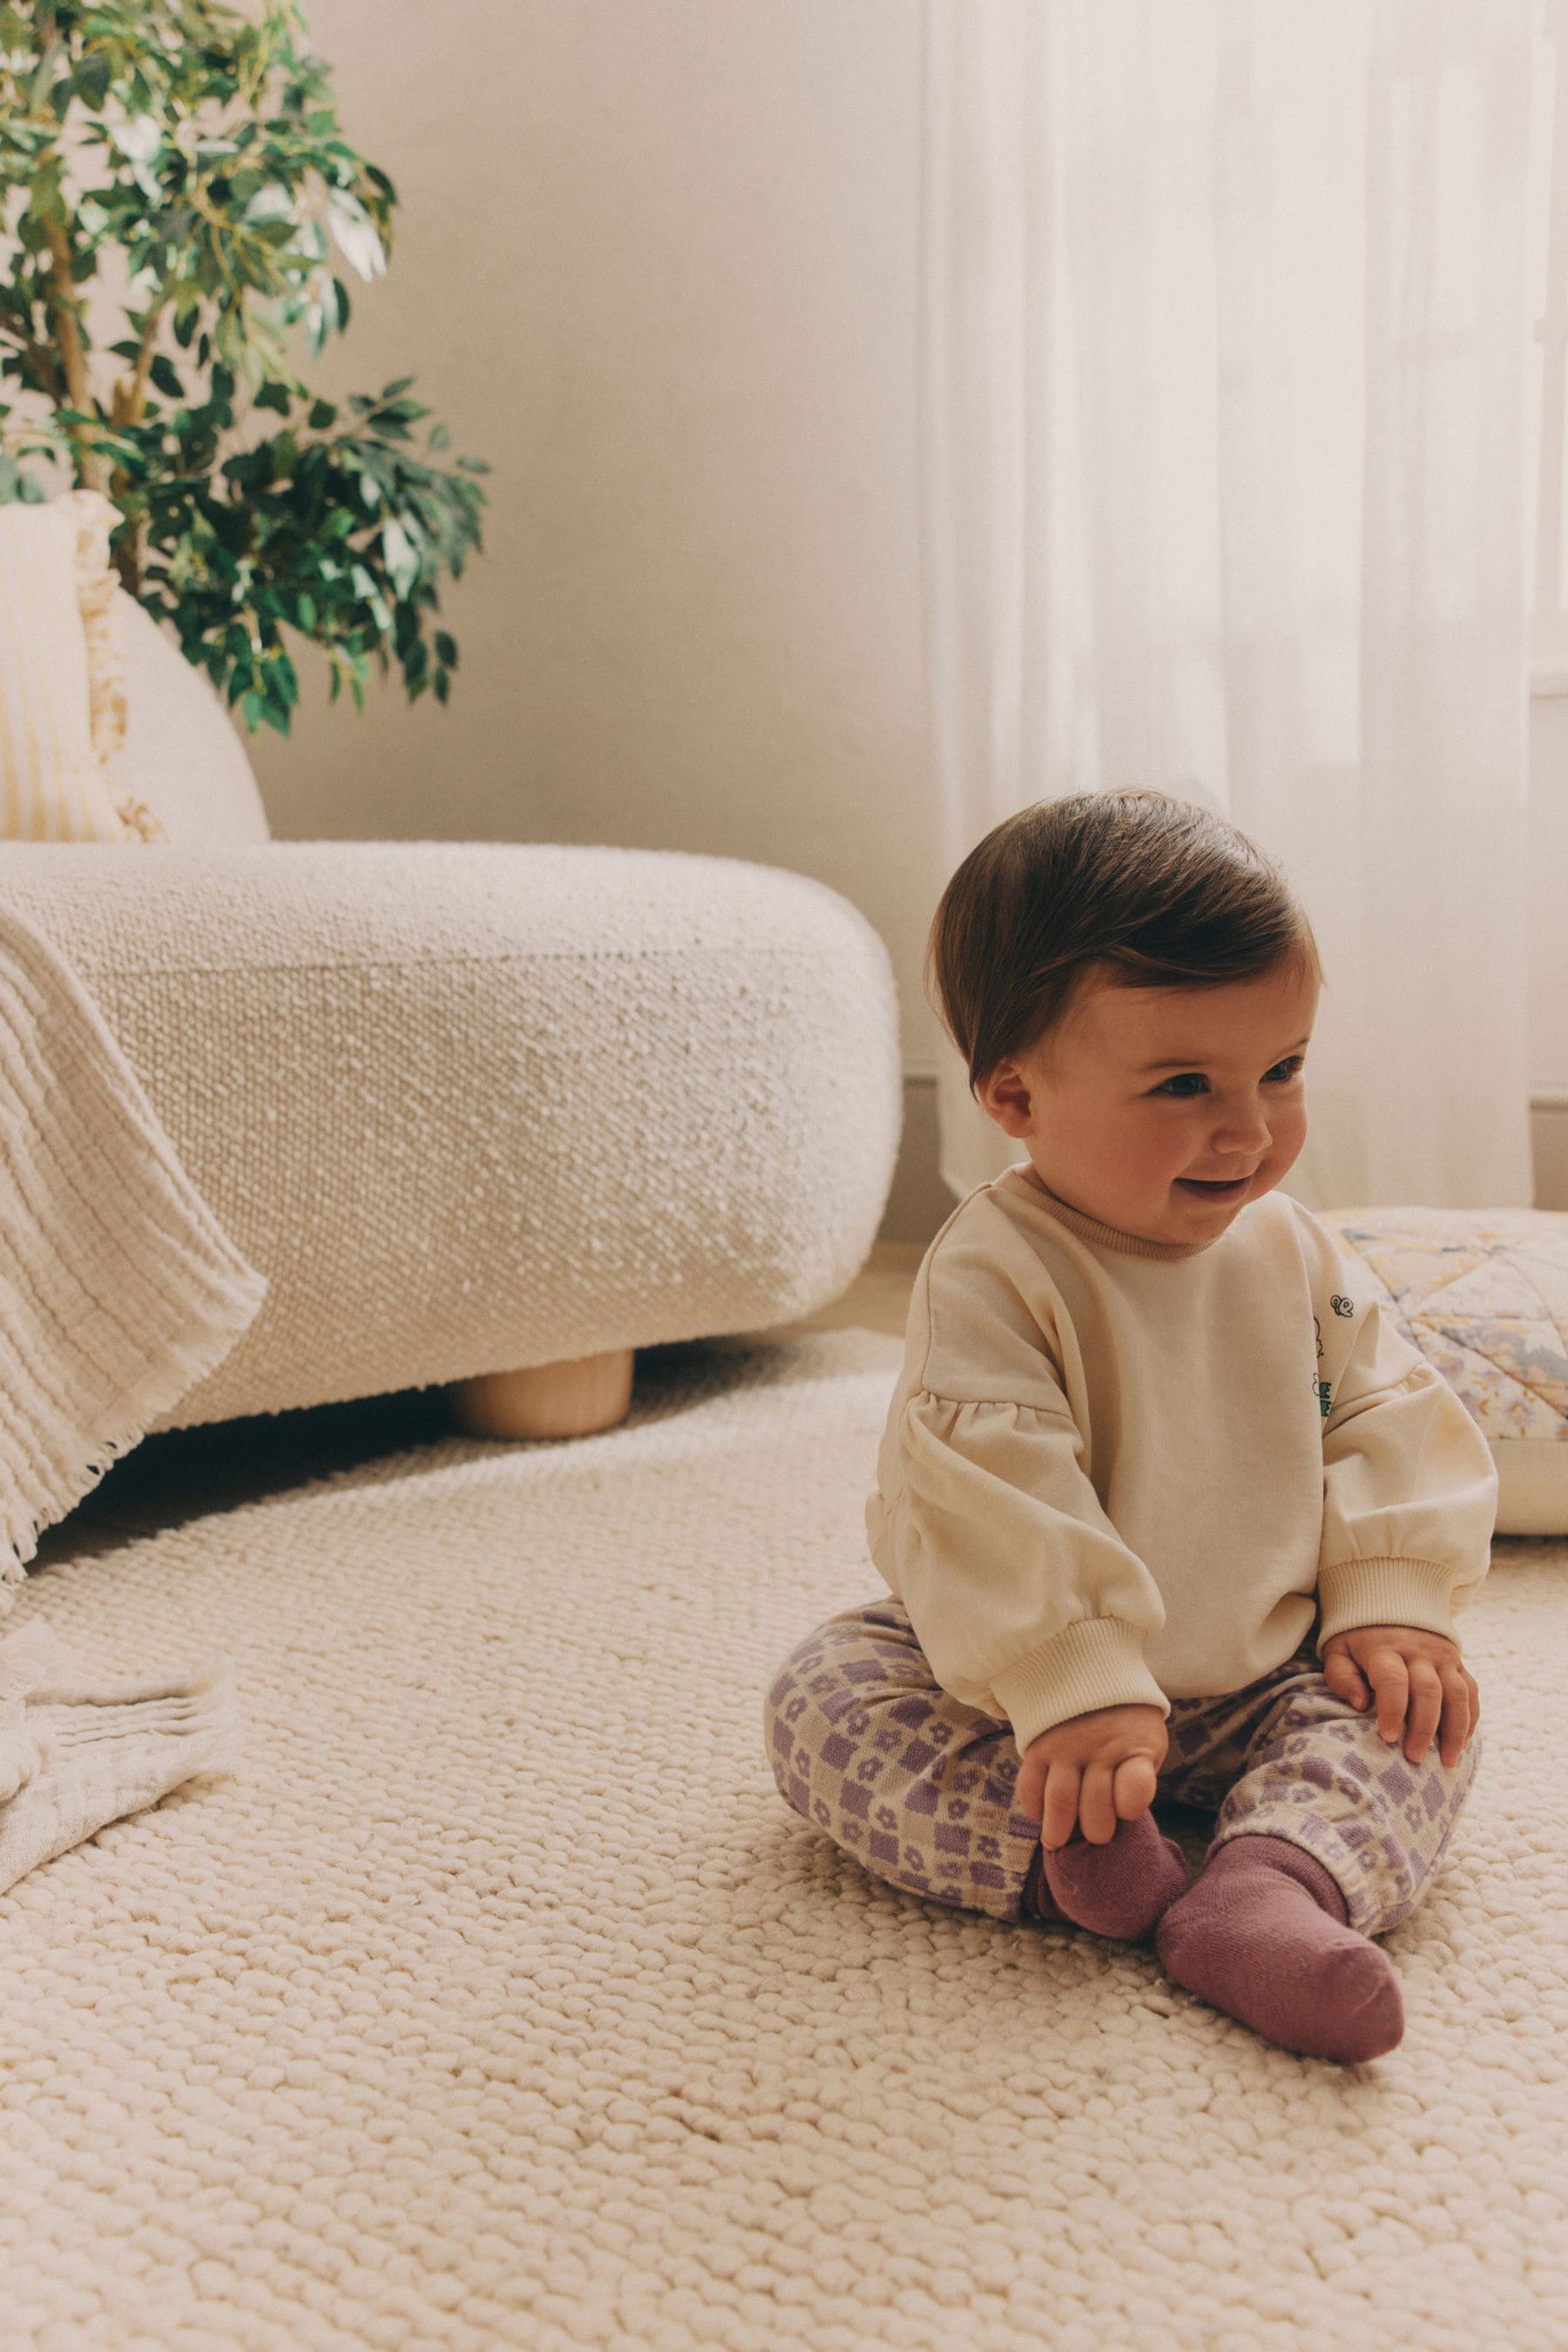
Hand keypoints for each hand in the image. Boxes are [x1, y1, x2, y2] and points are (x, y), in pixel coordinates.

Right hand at [1015, 1703, 1167, 1850]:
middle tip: (1095, 1837)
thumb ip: (1138, 1776)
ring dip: (1058, 1828)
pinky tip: (1041, 1812)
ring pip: (1059, 1799)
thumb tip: (1118, 1817)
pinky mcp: (1038, 1746)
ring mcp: (1065, 1746)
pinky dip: (1033, 1806)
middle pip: (1095, 1803)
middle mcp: (1099, 1747)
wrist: (1090, 1674)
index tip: (1127, 1811)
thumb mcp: (1147, 1741)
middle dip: (1096, 1830)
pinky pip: (1030, 1784)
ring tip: (1056, 1842)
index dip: (1130, 1804)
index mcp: (1134, 1745)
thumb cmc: (1126, 1726)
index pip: (1135, 1786)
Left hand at [1320, 1623, 1478, 1767]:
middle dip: (1423, 1729)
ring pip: (1457, 1694)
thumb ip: (1342, 1677)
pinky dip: (1470, 1719)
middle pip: (1428, 1691)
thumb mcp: (1338, 1652)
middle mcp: (1417, 1651)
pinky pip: (1471, 1691)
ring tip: (1448, 1761)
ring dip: (1455, 1730)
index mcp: (1384, 1648)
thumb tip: (1361, 1705)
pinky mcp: (1457, 1662)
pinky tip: (1462, 1743)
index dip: (1392, 1710)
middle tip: (1414, 1758)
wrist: (1389, 1603)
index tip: (1387, 1737)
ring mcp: (1442, 1656)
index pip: (1393, 1680)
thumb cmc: (1357, 1639)